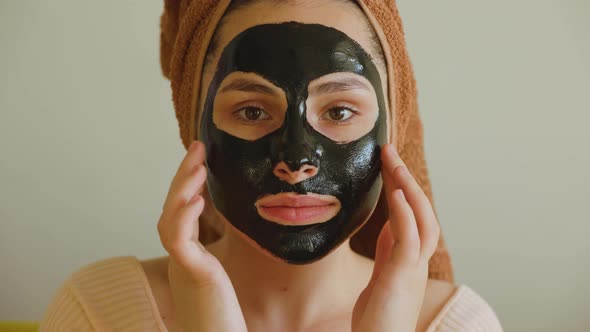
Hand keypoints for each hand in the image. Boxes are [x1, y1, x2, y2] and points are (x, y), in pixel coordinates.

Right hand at [157, 141, 246, 331]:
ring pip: (170, 219)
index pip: (181, 215)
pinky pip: (179, 240)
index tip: (201, 161)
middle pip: (172, 210)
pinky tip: (198, 198)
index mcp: (188, 260)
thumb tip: (237, 230)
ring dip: (182, 188)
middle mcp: (179, 261)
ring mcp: (182, 268)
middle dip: (183, 176)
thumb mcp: (224, 279)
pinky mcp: (191, 276)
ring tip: (198, 164)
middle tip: (197, 148)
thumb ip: (222, 255)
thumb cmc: (224, 320)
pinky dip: (184, 215)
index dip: (187, 186)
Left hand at [352, 144, 440, 331]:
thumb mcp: (382, 279)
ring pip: (422, 219)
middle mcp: (417, 261)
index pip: (410, 215)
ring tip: (394, 162)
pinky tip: (395, 193)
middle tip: (389, 151)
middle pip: (420, 211)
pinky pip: (409, 240)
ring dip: (408, 188)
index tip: (389, 166)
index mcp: (409, 259)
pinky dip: (405, 214)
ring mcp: (413, 268)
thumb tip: (389, 230)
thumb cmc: (379, 319)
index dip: (401, 189)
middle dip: (405, 180)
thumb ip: (388, 254)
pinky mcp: (403, 276)